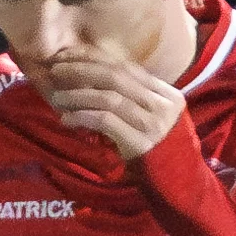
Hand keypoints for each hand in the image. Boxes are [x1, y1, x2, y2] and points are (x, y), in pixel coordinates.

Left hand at [41, 54, 186, 160]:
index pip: (126, 66)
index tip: (67, 54)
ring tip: (56, 97)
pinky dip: (82, 117)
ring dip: (77, 95)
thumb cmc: (160, 150)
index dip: (94, 57)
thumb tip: (95, 81)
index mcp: (165, 92)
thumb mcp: (153, 118)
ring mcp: (153, 123)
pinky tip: (66, 120)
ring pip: (109, 98)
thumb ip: (134, 99)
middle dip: (82, 69)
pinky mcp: (141, 142)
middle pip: (116, 76)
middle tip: (56, 68)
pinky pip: (106, 122)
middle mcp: (161, 103)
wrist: (179, 181)